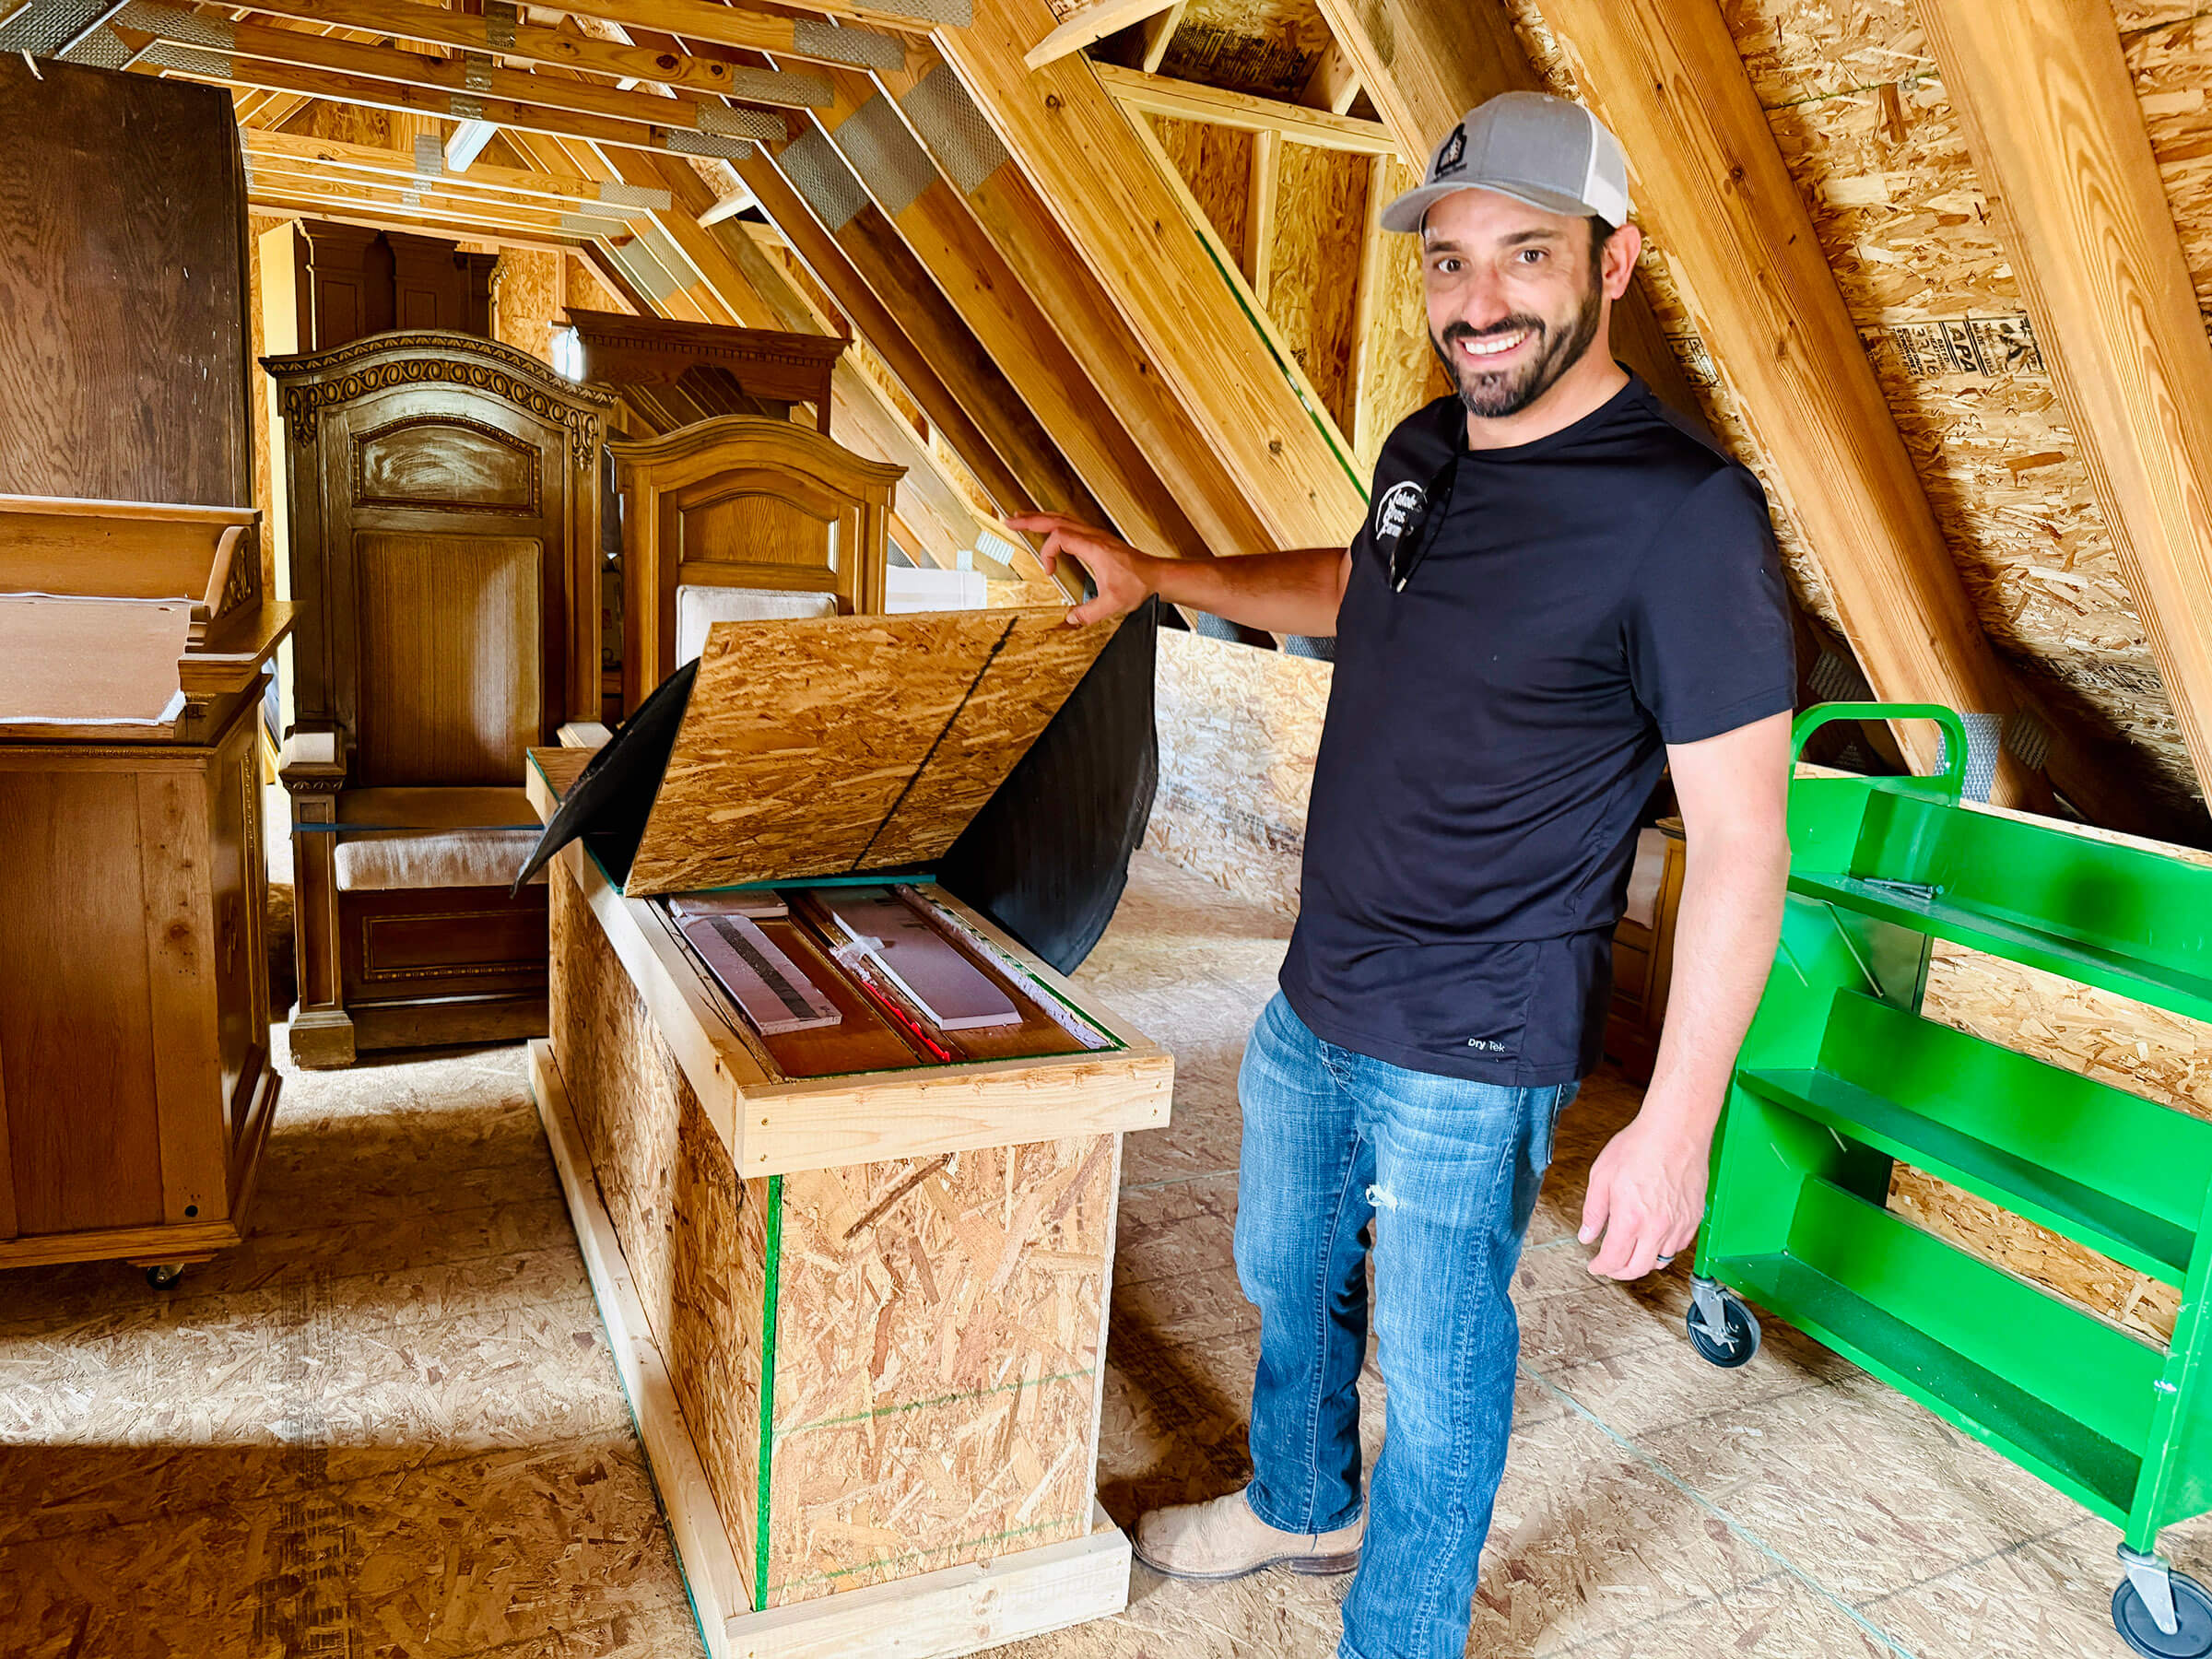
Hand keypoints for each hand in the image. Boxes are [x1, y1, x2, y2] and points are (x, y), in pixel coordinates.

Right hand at [1004, 512, 1161, 625]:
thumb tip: (1070, 619)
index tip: (1049, 571)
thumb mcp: (1113, 604)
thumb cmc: (1139, 585)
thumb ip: (1089, 613)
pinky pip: (1071, 524)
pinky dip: (1054, 523)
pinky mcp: (1098, 539)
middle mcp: (1093, 536)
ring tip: (1021, 518)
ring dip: (1041, 517)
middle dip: (1030, 519)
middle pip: (1056, 519)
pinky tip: (1048, 526)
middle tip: (1009, 520)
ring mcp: (1095, 535)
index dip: (1048, 552)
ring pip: (1063, 518)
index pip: (1060, 536)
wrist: (1156, 576)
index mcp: (1094, 547)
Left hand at [1578, 1109, 1710, 1279]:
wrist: (1676, 1131)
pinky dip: (1664, 1249)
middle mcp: (1657, 1227)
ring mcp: (1679, 1225)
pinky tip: (1653, 1238)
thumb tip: (1586, 1236)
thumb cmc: (1640, 1146)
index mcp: (1630, 1218)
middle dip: (1620, 1272)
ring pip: (1661, 1261)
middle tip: (1611, 1265)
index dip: (1601, 1267)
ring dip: (1643, 1261)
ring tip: (1631, 1251)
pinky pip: (1679, 1246)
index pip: (1614, 1260)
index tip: (1595, 1266)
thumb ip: (1593, 1211)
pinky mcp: (1694, 1218)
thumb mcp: (1601, 1176)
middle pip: (1638, 1269)